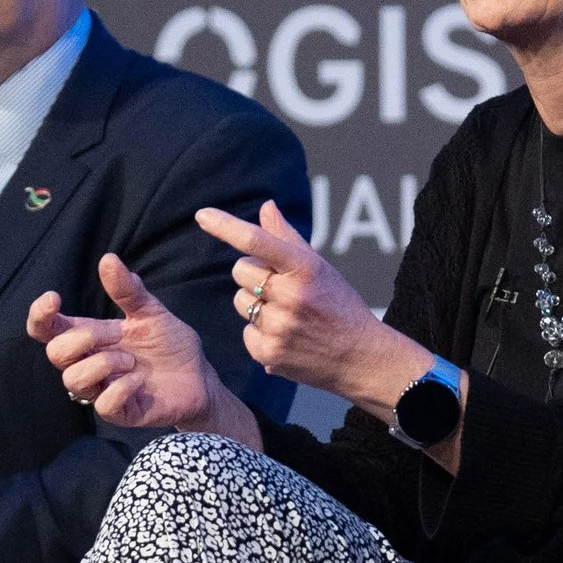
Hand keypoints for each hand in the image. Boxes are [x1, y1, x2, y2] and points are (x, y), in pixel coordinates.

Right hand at [28, 253, 254, 445]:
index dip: (40, 316)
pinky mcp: (120, 413)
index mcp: (90, 337)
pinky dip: (121, 387)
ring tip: (133, 360)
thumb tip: (108, 259)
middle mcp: (89, 364)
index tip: (54, 297)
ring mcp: (101, 390)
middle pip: (55, 353)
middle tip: (118, 333)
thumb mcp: (151, 312)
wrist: (199, 378)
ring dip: (103, 362)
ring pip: (73, 379)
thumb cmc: (169, 345)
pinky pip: (103, 404)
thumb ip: (128, 290)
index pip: (47, 330)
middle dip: (84, 338)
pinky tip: (140, 380)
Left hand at [198, 200, 426, 412]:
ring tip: (287, 314)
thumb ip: (287, 237)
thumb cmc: (339, 304)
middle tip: (281, 287)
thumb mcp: (319, 267)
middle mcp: (291, 296)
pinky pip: (246, 331)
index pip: (257, 241)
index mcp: (305, 268)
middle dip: (253, 275)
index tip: (202, 215)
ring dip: (256, 304)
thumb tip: (265, 206)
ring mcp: (279, 327)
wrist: (360, 357)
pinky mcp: (270, 353)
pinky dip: (260, 333)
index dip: (226, 226)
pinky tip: (286, 337)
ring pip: (240, 302)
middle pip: (240, 272)